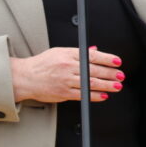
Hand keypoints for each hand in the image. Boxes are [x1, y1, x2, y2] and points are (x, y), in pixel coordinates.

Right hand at [10, 46, 124, 102]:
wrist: (25, 77)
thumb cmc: (42, 64)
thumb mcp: (60, 52)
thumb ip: (78, 53)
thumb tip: (95, 51)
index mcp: (68, 54)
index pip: (92, 55)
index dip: (107, 58)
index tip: (117, 61)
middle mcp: (68, 67)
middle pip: (94, 70)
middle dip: (110, 73)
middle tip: (120, 75)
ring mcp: (66, 80)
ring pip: (90, 83)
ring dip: (106, 85)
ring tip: (116, 86)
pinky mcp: (63, 93)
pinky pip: (82, 95)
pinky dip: (94, 96)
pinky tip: (103, 95)